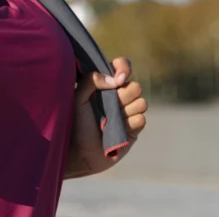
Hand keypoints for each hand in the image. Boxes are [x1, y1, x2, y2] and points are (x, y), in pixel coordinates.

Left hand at [67, 57, 147, 176]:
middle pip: (135, 87)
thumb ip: (91, 80)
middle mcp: (118, 95)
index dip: (123, 69)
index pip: (122, 66)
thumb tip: (115, 79)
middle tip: (108, 106)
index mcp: (105, 84)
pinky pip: (141, 119)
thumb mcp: (77, 98)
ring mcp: (128, 111)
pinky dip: (129, 124)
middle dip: (123, 96)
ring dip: (125, 111)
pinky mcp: (134, 128)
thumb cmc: (76, 122)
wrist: (80, 151)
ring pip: (142, 103)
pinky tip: (117, 130)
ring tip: (110, 120)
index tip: (118, 79)